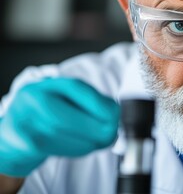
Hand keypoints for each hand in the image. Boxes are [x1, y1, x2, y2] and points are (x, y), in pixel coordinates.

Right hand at [0, 77, 119, 176]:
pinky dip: (80, 149)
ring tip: (97, 140)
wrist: (13, 137)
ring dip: (91, 142)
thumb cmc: (46, 116)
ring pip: (69, 137)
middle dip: (98, 128)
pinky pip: (63, 149)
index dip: (101, 103)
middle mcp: (34, 100)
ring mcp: (28, 123)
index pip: (77, 89)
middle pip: (71, 117)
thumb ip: (87, 102)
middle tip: (111, 133)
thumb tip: (115, 113)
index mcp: (47, 85)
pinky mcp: (29, 144)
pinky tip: (80, 145)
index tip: (116, 114)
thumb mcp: (64, 100)